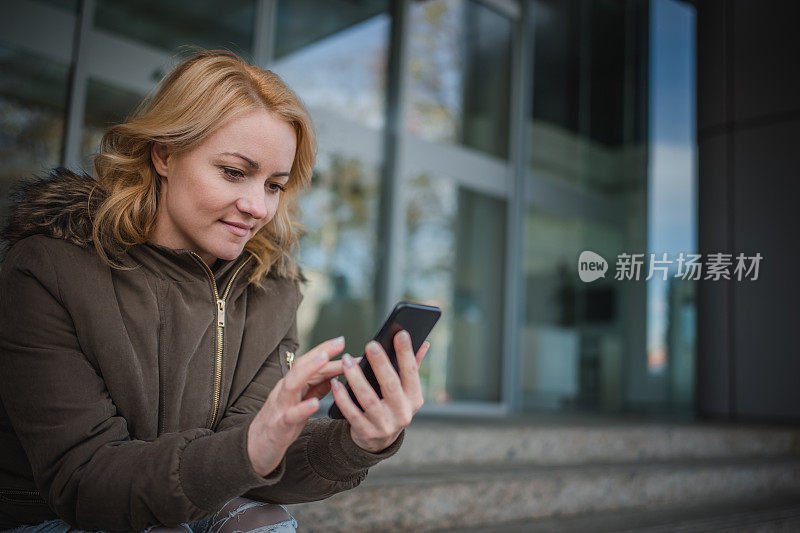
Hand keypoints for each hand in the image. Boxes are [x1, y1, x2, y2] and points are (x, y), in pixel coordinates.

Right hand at [247, 336, 347, 475]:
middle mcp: (284, 391)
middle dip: (320, 352)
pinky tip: (315, 403)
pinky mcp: (278, 426)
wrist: (254, 450)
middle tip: (339, 342)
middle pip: (301, 366)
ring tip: (325, 359)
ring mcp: (279, 407)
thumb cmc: (280, 425)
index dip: (325, 351)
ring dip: (309, 369)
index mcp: (291, 386)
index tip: (343, 341)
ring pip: (292, 384)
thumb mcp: (300, 404)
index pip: (309, 363)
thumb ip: (316, 389)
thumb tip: (335, 373)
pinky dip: (302, 408)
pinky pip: (290, 415)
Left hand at [330, 330, 429, 452]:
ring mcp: (384, 425)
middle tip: (371, 344)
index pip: (412, 372)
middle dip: (381, 364)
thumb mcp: (405, 391)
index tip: (401, 333)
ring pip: (368, 399)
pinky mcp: (366, 432)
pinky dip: (342, 397)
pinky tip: (335, 382)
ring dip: (356, 378)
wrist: (379, 441)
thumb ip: (413, 367)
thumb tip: (425, 343)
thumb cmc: (392, 405)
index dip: (407, 353)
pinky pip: (351, 413)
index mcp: (414, 399)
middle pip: (390, 385)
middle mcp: (403, 413)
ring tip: (347, 361)